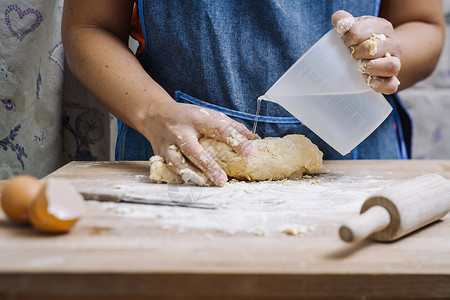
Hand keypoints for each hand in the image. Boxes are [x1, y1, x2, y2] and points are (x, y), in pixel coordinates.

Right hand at [144, 101, 258, 186]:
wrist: (154, 115)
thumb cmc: (188, 116)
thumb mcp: (210, 115)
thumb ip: (232, 127)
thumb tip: (255, 140)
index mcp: (197, 118)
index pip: (218, 129)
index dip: (234, 140)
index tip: (248, 151)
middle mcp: (180, 131)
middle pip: (193, 149)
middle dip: (208, 165)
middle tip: (222, 180)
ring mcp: (167, 144)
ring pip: (177, 162)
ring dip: (193, 175)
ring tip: (208, 184)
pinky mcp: (160, 155)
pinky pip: (169, 169)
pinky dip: (181, 178)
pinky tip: (193, 184)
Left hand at [332, 10, 400, 93]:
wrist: (380, 50)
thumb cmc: (363, 38)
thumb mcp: (355, 25)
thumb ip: (344, 20)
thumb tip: (339, 21)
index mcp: (383, 27)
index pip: (360, 32)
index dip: (348, 37)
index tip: (347, 41)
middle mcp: (393, 44)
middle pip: (373, 49)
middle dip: (356, 52)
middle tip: (352, 53)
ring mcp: (395, 62)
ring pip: (391, 66)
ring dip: (370, 67)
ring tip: (360, 65)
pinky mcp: (392, 79)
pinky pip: (391, 86)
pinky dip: (378, 84)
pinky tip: (366, 78)